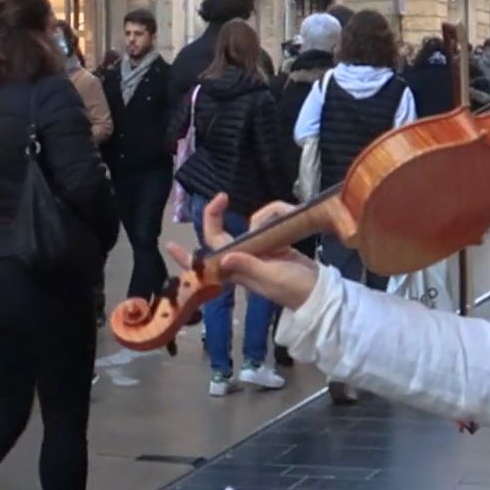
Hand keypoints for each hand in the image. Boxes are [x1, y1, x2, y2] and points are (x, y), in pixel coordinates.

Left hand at [165, 194, 320, 310]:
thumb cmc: (293, 289)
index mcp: (236, 272)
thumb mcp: (270, 278)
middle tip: (223, 197)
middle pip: (220, 236)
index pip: (206, 262)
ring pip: (248, 224)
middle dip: (217, 216)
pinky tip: (288, 217)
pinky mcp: (274, 245)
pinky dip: (277, 216)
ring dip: (263, 216)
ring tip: (282, 218)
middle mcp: (242, 260)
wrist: (318, 292)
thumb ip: (248, 268)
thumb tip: (223, 257)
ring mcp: (257, 252)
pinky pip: (268, 223)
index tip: (171, 244)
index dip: (187, 256)